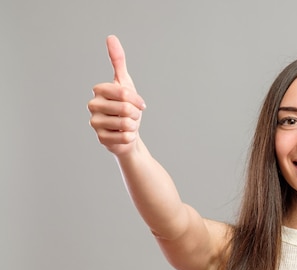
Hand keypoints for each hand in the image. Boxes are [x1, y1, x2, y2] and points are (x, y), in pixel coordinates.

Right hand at [88, 35, 145, 155]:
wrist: (128, 132)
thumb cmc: (127, 106)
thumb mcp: (125, 83)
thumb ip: (118, 61)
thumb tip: (111, 37)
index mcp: (99, 90)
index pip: (124, 92)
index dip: (137, 100)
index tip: (139, 104)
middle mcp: (92, 105)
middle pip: (125, 108)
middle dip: (135, 114)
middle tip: (132, 116)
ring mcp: (94, 123)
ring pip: (126, 124)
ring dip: (134, 125)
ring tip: (128, 125)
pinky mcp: (101, 139)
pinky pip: (125, 137)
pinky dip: (130, 137)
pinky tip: (124, 135)